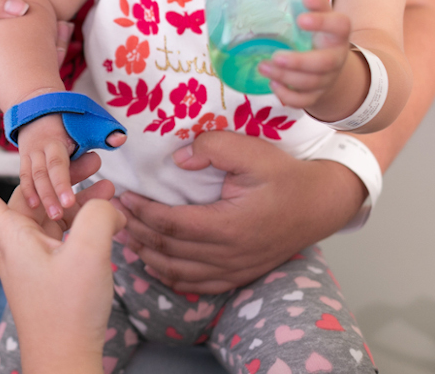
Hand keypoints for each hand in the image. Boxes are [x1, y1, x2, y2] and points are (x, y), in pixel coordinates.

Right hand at [0, 0, 74, 112]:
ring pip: (23, 82)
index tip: (13, 87)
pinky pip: (31, 68)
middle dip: (31, 84)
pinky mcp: (12, 67)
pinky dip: (48, 50)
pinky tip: (61, 28)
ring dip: (48, 61)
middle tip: (57, 56)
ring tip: (62, 31)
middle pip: (2, 95)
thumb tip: (22, 8)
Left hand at [0, 139, 123, 373]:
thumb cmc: (66, 312)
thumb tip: (106, 202)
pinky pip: (63, 232)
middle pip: (28, 195)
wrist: (67, 360)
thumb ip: (97, 213)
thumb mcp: (88, 252)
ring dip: (75, 195)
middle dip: (56, 173)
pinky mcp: (51, 270)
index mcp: (10, 236)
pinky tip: (111, 215)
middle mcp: (16, 243)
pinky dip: (82, 219)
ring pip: (49, 212)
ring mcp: (33, 257)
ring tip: (107, 180)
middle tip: (88, 157)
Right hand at [17, 112, 127, 220]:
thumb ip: (104, 132)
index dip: (62, 183)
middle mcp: (39, 148)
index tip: (69, 201)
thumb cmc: (68, 118)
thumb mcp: (87, 120)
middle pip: (42, 174)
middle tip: (60, 215)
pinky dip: (27, 191)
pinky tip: (33, 206)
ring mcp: (30, 155)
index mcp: (54, 140)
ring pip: (31, 178)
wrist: (39, 108)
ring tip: (53, 216)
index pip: (57, 163)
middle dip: (50, 195)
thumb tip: (119, 139)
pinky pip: (24, 177)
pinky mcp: (25, 161)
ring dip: (41, 197)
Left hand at [112, 130, 365, 293]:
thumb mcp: (252, 151)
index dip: (142, 212)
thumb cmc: (285, 176)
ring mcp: (235, 269)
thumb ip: (213, 148)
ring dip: (147, 256)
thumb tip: (178, 160)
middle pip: (169, 250)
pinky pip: (197, 285)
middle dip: (137, 232)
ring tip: (125, 235)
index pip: (171, 224)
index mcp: (230, 225)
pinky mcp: (239, 275)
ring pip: (178, 272)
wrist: (322, 203)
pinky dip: (170, 276)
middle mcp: (230, 254)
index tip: (124, 196)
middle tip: (112, 215)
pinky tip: (154, 262)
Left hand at [258, 0, 350, 108]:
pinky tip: (272, 85)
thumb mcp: (321, 18)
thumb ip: (315, 5)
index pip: (339, 26)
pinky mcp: (317, 95)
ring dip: (284, 77)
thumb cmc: (319, 36)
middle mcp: (336, 58)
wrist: (332, 67)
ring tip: (262, 67)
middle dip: (298, 61)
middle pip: (324, 63)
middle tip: (275, 56)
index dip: (322, 23)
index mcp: (337, 35)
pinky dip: (287, 96)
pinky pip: (304, 101)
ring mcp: (327, 79)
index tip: (300, 19)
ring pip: (309, 83)